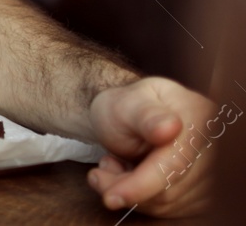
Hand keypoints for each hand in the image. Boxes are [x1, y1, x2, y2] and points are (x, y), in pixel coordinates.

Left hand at [86, 77, 219, 216]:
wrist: (132, 117)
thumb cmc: (127, 107)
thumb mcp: (127, 103)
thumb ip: (146, 115)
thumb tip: (170, 128)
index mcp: (200, 117)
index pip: (175, 164)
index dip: (142, 184)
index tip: (111, 197)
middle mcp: (214, 149)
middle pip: (169, 190)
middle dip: (124, 186)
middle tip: (99, 172)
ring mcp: (211, 174)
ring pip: (166, 205)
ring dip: (129, 192)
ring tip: (112, 166)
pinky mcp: (201, 194)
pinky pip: (168, 210)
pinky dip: (141, 199)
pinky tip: (128, 177)